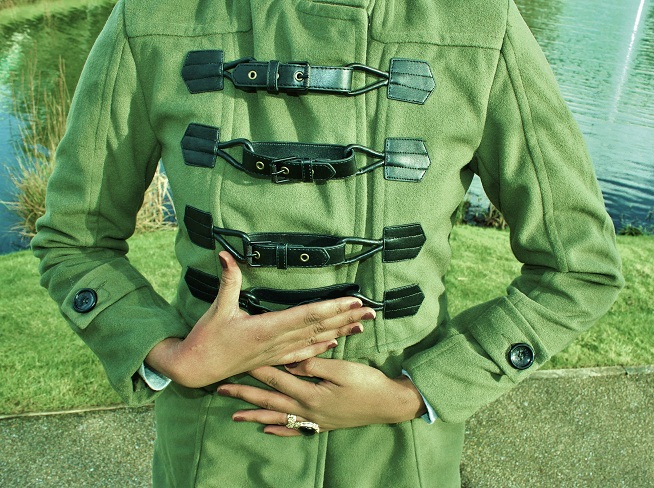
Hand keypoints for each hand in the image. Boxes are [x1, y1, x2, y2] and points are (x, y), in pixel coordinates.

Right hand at [146, 252, 375, 387]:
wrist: (195, 369)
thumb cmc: (206, 339)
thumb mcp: (217, 308)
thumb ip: (227, 280)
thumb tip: (224, 254)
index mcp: (266, 328)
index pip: (307, 315)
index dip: (332, 307)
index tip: (353, 300)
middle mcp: (277, 342)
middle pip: (319, 328)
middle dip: (346, 318)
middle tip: (371, 310)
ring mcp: (277, 354)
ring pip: (315, 341)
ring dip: (340, 332)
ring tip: (362, 325)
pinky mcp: (273, 360)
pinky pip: (303, 355)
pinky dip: (321, 348)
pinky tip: (334, 343)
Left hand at [217, 358, 426, 435]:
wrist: (388, 404)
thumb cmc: (367, 383)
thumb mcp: (342, 369)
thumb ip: (314, 366)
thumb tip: (291, 362)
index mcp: (310, 393)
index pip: (276, 379)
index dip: (256, 369)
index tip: (237, 361)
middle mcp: (307, 409)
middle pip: (269, 401)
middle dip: (244, 395)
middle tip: (221, 390)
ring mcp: (314, 419)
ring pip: (277, 417)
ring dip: (254, 416)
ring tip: (234, 415)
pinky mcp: (321, 424)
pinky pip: (295, 429)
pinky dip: (279, 430)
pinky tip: (266, 430)